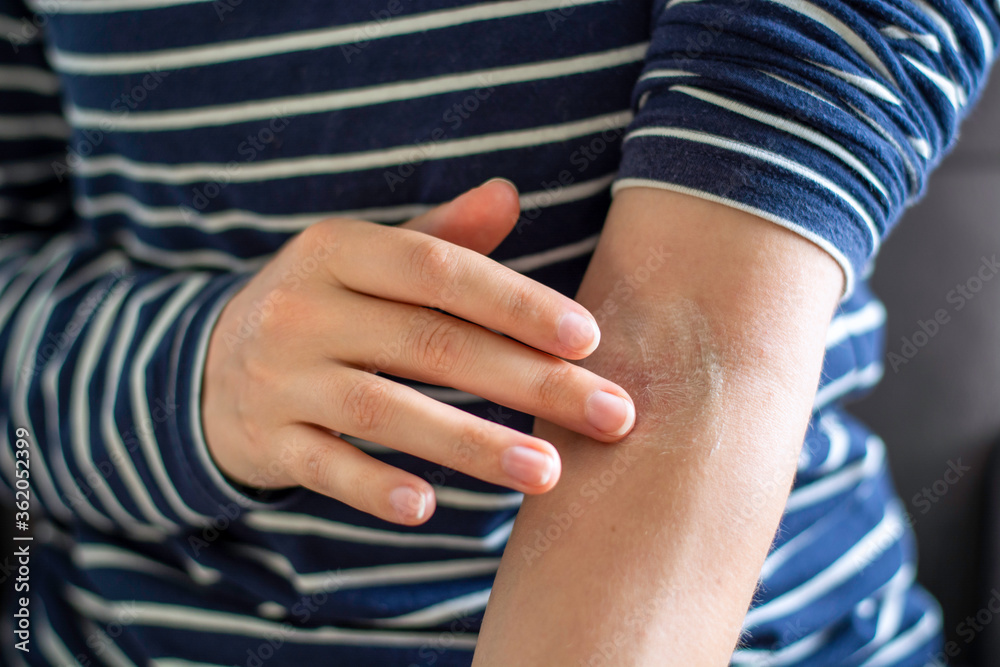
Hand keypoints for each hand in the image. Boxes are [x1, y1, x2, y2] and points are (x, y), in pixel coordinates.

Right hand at [201, 179, 635, 524]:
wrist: (208, 366)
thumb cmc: (322, 308)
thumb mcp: (366, 260)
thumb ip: (440, 236)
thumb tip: (511, 194)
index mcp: (336, 251)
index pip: (438, 271)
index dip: (516, 302)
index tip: (588, 339)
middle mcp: (303, 309)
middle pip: (431, 345)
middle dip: (529, 382)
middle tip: (611, 415)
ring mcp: (278, 378)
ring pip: (385, 410)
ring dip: (472, 444)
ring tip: (549, 472)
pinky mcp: (264, 441)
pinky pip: (324, 467)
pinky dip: (374, 487)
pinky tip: (429, 510)